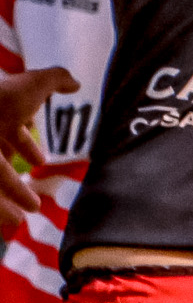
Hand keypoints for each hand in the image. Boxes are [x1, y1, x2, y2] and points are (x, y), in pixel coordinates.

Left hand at [0, 66, 78, 232]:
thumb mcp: (30, 86)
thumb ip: (54, 81)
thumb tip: (75, 82)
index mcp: (0, 116)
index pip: (14, 131)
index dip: (28, 146)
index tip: (41, 161)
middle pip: (1, 162)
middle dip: (16, 180)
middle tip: (33, 200)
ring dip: (6, 201)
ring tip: (20, 219)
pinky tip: (11, 222)